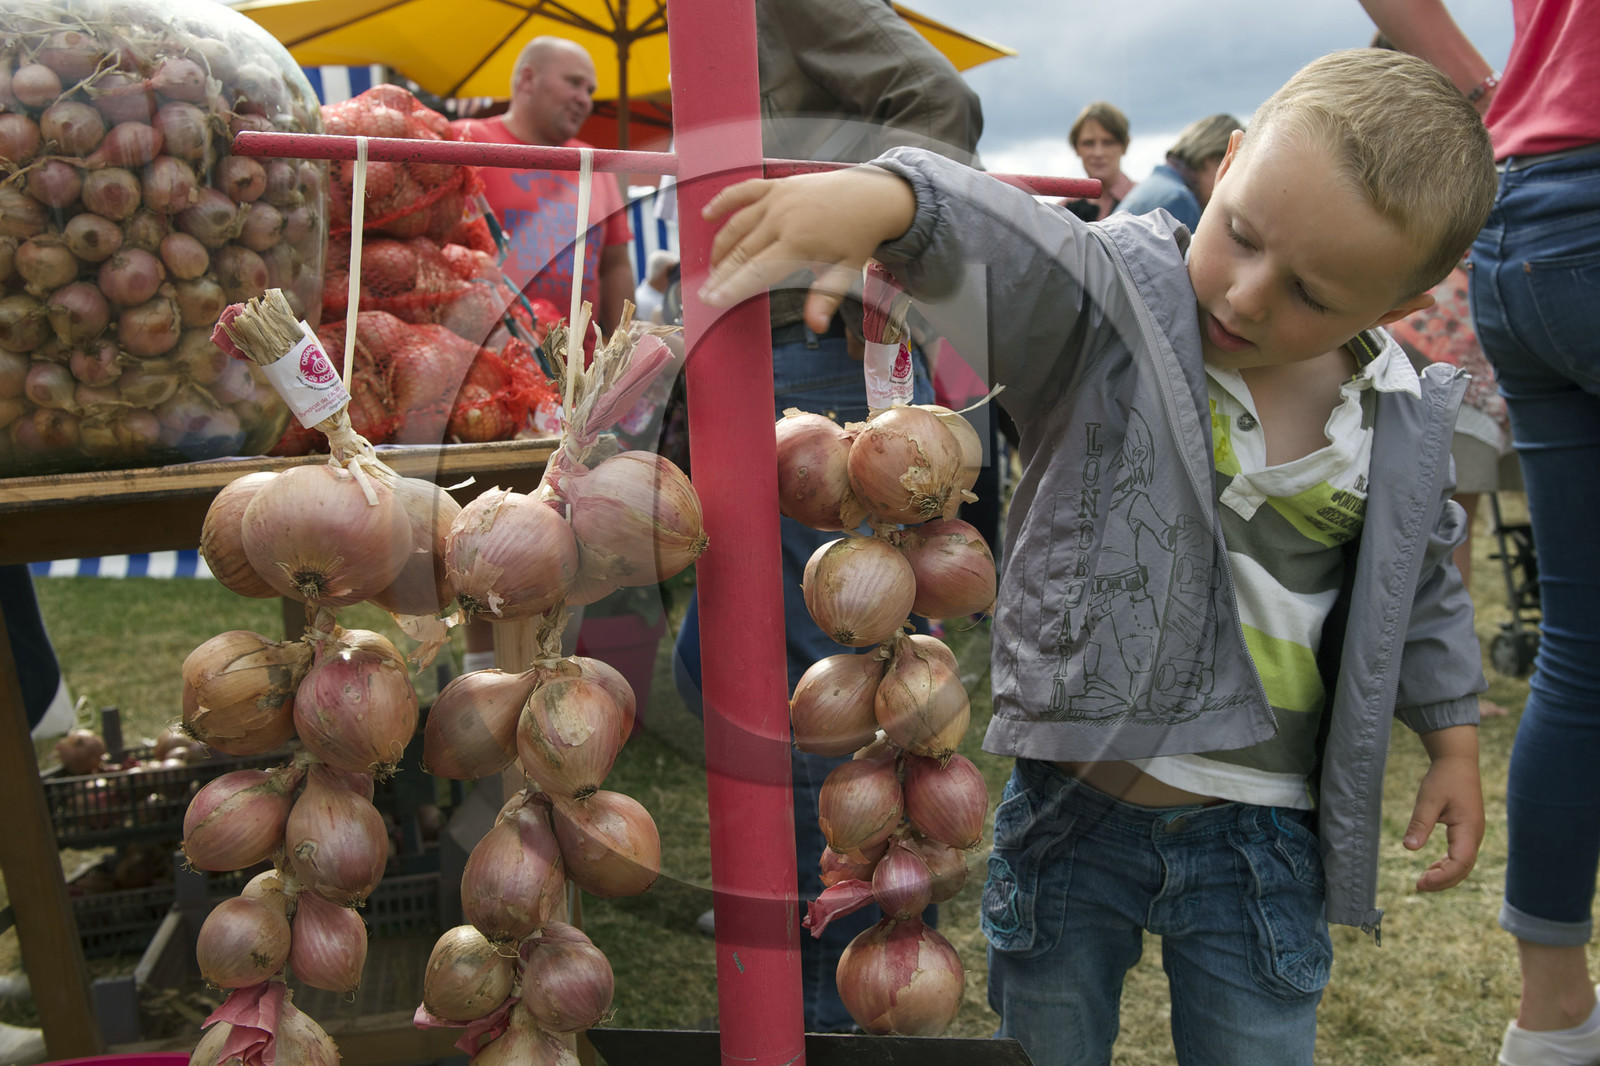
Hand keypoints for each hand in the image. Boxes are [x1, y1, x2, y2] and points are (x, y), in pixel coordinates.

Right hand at [699, 167, 916, 333]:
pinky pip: (743, 191)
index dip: (731, 286)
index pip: (756, 270)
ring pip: (737, 224)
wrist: (872, 195)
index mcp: (798, 242)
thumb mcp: (846, 270)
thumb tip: (817, 326)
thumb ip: (826, 297)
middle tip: (703, 293)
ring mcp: (777, 199)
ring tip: (713, 270)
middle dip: (720, 273)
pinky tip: (707, 216)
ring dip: (721, 247)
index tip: (711, 300)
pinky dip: (723, 202)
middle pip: (741, 250)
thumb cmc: (857, 238)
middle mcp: (782, 218)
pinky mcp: (776, 185)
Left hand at [1406, 725, 1483, 891]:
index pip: (1460, 862)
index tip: (1421, 882)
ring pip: (1463, 864)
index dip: (1442, 876)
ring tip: (1423, 881)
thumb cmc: (1444, 778)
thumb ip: (1420, 823)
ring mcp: (1473, 834)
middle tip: (1418, 886)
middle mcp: (1475, 835)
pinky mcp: (1468, 831)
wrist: (1458, 762)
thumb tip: (1408, 848)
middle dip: (1442, 881)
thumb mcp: (1428, 799)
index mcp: (1469, 829)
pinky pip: (1461, 856)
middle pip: (1463, 869)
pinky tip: (1432, 867)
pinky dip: (1448, 865)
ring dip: (1445, 875)